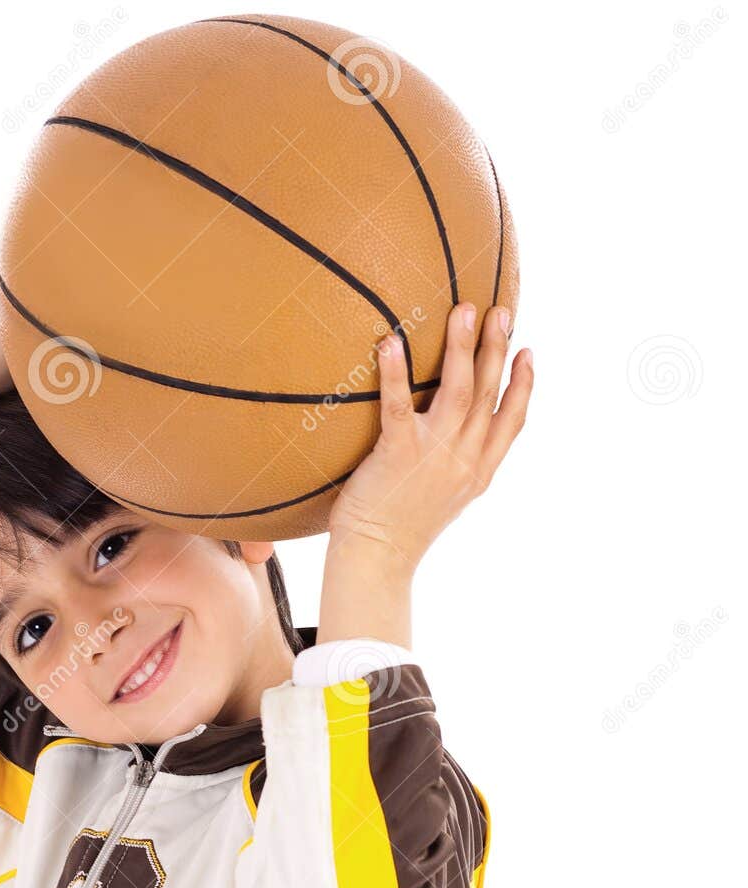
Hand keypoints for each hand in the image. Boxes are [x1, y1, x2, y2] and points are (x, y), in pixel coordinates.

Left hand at [326, 303, 532, 571]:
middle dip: (497, 348)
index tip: (529, 351)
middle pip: (489, 393)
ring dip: (463, 346)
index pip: (512, 422)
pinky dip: (395, 372)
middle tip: (500, 309)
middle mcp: (464, 460)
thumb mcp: (443, 500)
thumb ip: (455, 467)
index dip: (523, 385)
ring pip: (459, 390)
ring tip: (463, 309)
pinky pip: (399, 406)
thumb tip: (452, 437)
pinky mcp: (398, 454)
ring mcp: (434, 456)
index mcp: (478, 472)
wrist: (375, 562)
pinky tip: (390, 342)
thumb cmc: (398, 531)